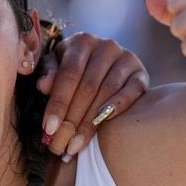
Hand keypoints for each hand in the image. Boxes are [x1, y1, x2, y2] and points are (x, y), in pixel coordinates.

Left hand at [38, 32, 149, 158]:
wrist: (105, 63)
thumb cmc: (74, 66)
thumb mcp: (57, 65)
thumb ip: (49, 73)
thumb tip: (44, 85)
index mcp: (82, 41)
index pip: (68, 74)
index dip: (58, 103)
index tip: (48, 129)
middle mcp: (106, 46)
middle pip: (88, 87)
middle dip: (72, 119)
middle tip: (61, 143)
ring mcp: (126, 58)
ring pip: (107, 92)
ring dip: (90, 122)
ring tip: (76, 144)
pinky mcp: (141, 73)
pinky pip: (132, 93)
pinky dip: (118, 108)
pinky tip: (102, 125)